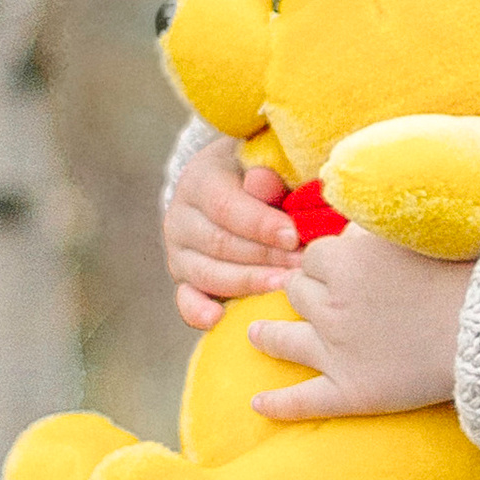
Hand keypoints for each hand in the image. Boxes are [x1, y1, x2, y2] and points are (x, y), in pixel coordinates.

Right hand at [163, 134, 297, 331]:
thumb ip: (266, 171)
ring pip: (208, 273)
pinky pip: (186, 299)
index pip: (226, 207)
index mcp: (199, 181)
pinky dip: (198, 312)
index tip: (294, 235)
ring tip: (284, 286)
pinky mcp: (183, 280)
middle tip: (301, 266)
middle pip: (220, 243)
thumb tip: (264, 183)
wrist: (231, 186)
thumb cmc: (260, 173)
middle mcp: (181, 217)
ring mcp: (178, 252)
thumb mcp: (263, 161)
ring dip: (249, 282)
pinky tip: (216, 319)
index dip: (261, 224)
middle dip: (265, 256)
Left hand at [247, 225, 473, 420]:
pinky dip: (278, 404)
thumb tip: (345, 230)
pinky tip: (258, 403)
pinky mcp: (353, 391)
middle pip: (297, 292)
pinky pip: (304, 400)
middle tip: (317, 295)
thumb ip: (372, 230)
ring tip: (255, 334)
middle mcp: (332, 307)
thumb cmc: (462, 271)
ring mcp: (337, 352)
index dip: (327, 261)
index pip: (313, 256)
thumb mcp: (412, 234)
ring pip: (284, 338)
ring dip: (267, 334)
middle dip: (305, 291)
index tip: (341, 266)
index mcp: (345, 264)